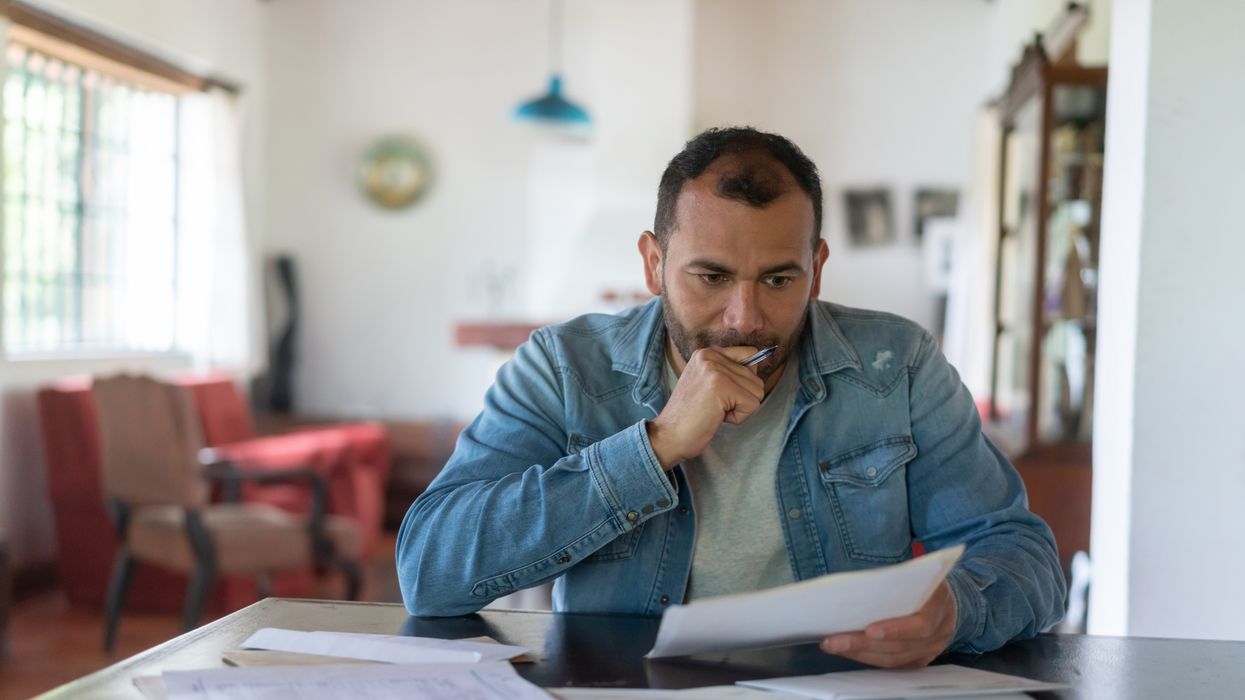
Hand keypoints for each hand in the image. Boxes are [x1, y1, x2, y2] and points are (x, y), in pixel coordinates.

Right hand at [645, 346, 763, 468]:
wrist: (668, 436)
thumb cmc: (690, 416)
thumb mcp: (707, 383)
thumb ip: (729, 371)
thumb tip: (759, 364)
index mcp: (707, 353)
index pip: (750, 354)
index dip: (745, 380)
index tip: (724, 394)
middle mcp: (710, 356)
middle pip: (756, 377)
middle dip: (741, 398)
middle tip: (715, 406)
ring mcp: (714, 369)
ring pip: (757, 391)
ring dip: (740, 409)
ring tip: (715, 411)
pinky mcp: (721, 386)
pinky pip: (752, 404)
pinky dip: (739, 417)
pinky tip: (717, 417)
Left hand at [819, 581, 957, 667]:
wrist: (951, 602)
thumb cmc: (927, 582)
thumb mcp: (920, 572)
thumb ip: (898, 577)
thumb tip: (859, 581)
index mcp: (940, 605)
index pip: (920, 624)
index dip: (895, 629)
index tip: (869, 629)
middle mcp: (939, 632)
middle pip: (900, 645)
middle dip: (863, 643)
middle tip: (834, 640)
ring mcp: (930, 649)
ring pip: (893, 658)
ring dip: (859, 653)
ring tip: (833, 645)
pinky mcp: (919, 659)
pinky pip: (892, 664)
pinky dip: (867, 658)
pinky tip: (847, 650)